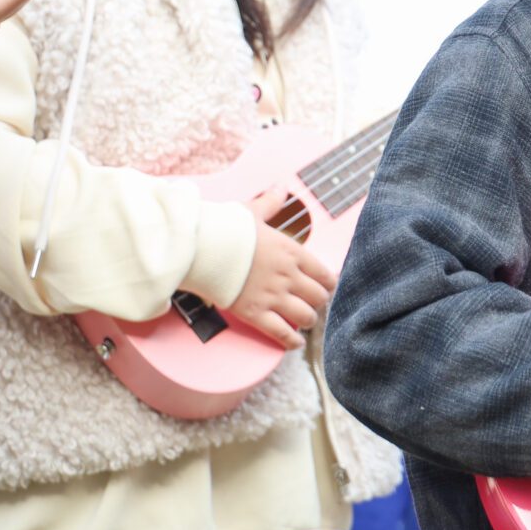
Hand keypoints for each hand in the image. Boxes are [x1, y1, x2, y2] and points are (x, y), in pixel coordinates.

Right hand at [225, 190, 336, 349]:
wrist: (201, 248)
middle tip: (314, 303)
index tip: (326, 286)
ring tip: (304, 320)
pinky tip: (295, 342)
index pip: (325, 273)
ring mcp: (273, 296)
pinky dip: (292, 341)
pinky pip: (282, 333)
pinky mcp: (255, 314)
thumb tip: (280, 186)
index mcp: (292, 252)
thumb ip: (271, 202)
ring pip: (306, 316)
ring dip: (307, 320)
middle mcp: (288, 276)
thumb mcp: (252, 212)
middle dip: (319, 302)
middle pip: (319, 297)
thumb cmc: (226, 229)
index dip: (328, 282)